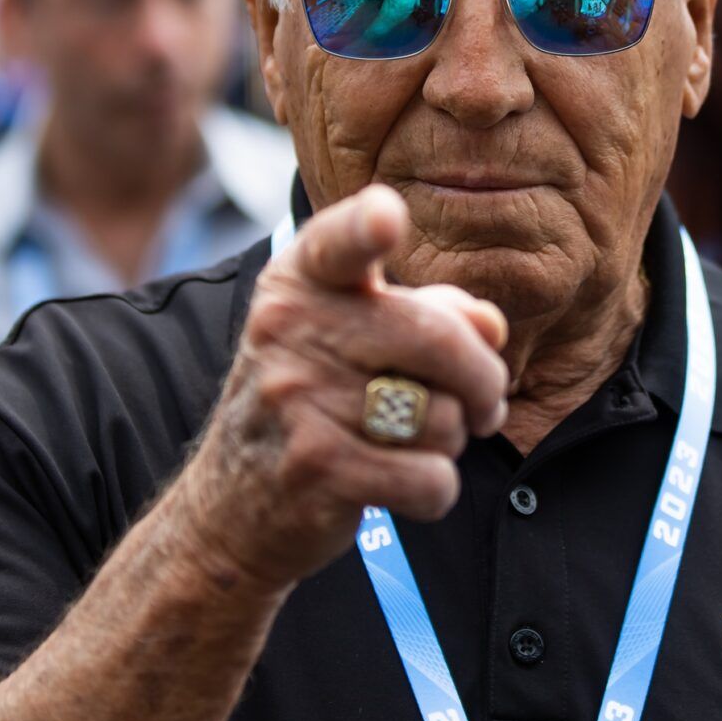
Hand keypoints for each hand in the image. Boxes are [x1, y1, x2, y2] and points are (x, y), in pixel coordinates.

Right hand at [173, 184, 509, 593]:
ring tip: (417, 441)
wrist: (232, 504)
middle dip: (485, 380)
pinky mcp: (314, 468)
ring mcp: (296, 398)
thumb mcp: (356, 339)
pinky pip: (428, 479)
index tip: (386, 216)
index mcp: (301, 281)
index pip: (338, 244)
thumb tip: (489, 325)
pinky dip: (436, 490)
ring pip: (441, 417)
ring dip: (453, 440)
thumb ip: (430, 313)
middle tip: (485, 404)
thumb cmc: (316, 401)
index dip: (366, 228)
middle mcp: (288, 329)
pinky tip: (404, 484)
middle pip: (435, 338)